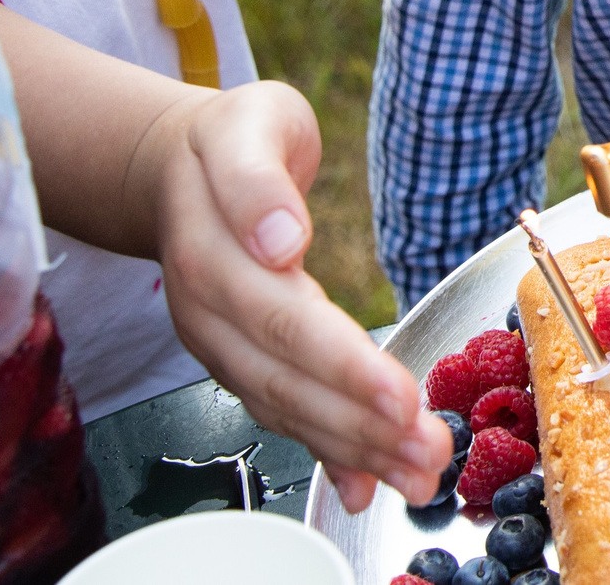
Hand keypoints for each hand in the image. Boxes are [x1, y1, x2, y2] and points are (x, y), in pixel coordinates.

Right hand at [150, 81, 452, 511]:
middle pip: (287, 380)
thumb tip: (279, 238)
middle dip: (360, 423)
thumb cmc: (231, 139)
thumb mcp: (247, 124)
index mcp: (212, 255)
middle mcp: (212, 314)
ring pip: (287, 407)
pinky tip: (366, 485)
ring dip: (354, 448)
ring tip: (418, 474)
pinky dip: (327, 452)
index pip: (282, 320)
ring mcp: (222, 345)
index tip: (399, 395)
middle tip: (428, 451)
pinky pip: (284, 413)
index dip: (341, 364)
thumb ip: (256, 179)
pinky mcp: (242, 360)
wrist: (180, 165)